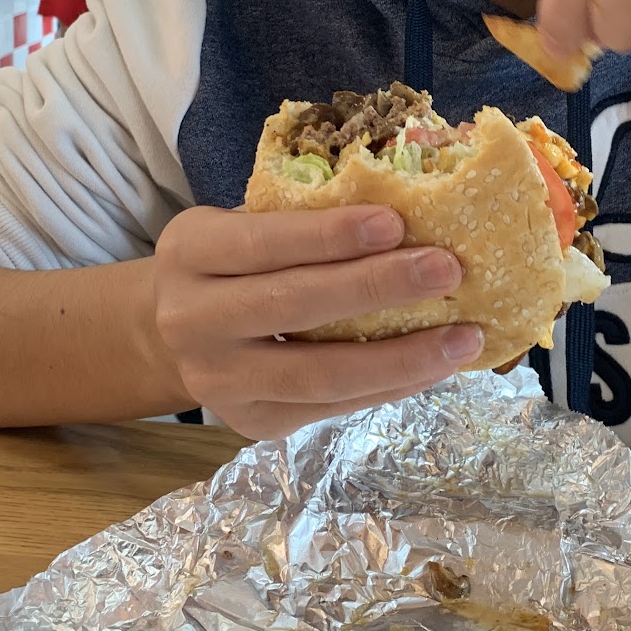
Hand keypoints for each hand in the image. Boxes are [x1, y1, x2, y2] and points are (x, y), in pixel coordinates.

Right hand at [150, 204, 483, 439]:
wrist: (168, 337)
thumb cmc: (229, 264)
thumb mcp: (238, 226)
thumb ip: (298, 220)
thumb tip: (409, 207)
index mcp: (189, 252)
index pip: (263, 242)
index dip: (329, 235)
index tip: (395, 222)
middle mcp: (191, 320)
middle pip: (293, 306)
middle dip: (376, 288)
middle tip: (446, 270)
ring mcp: (218, 381)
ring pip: (316, 374)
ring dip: (399, 357)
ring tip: (462, 337)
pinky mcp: (251, 423)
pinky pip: (329, 407)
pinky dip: (387, 387)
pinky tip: (433, 368)